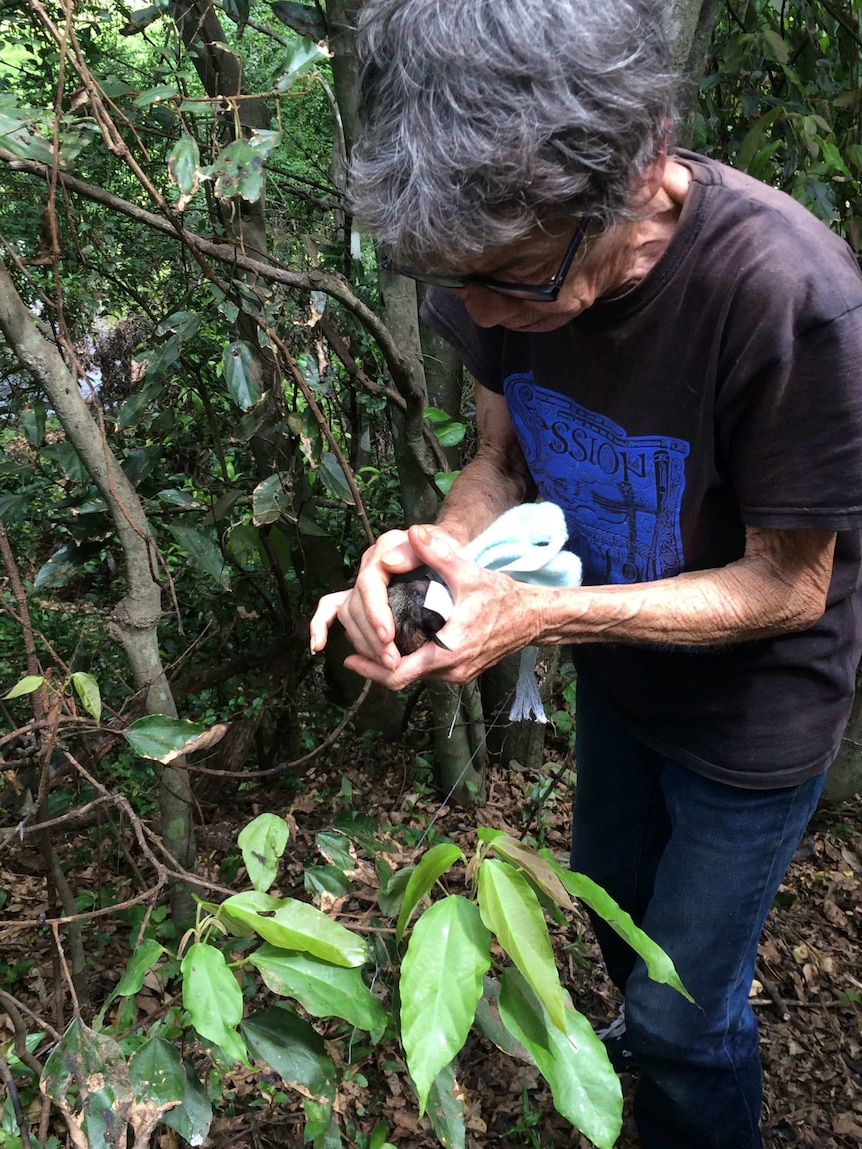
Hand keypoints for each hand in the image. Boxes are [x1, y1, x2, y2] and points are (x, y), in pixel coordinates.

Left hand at [333, 524, 541, 689]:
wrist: (532, 617)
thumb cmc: (502, 597)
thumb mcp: (469, 573)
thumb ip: (439, 554)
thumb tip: (413, 533)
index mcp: (449, 651)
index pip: (400, 673)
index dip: (372, 668)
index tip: (350, 658)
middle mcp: (451, 670)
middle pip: (402, 678)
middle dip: (376, 664)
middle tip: (352, 649)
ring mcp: (457, 674)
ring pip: (415, 676)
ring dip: (393, 664)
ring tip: (370, 646)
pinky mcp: (461, 672)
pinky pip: (428, 672)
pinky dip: (410, 662)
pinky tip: (398, 644)